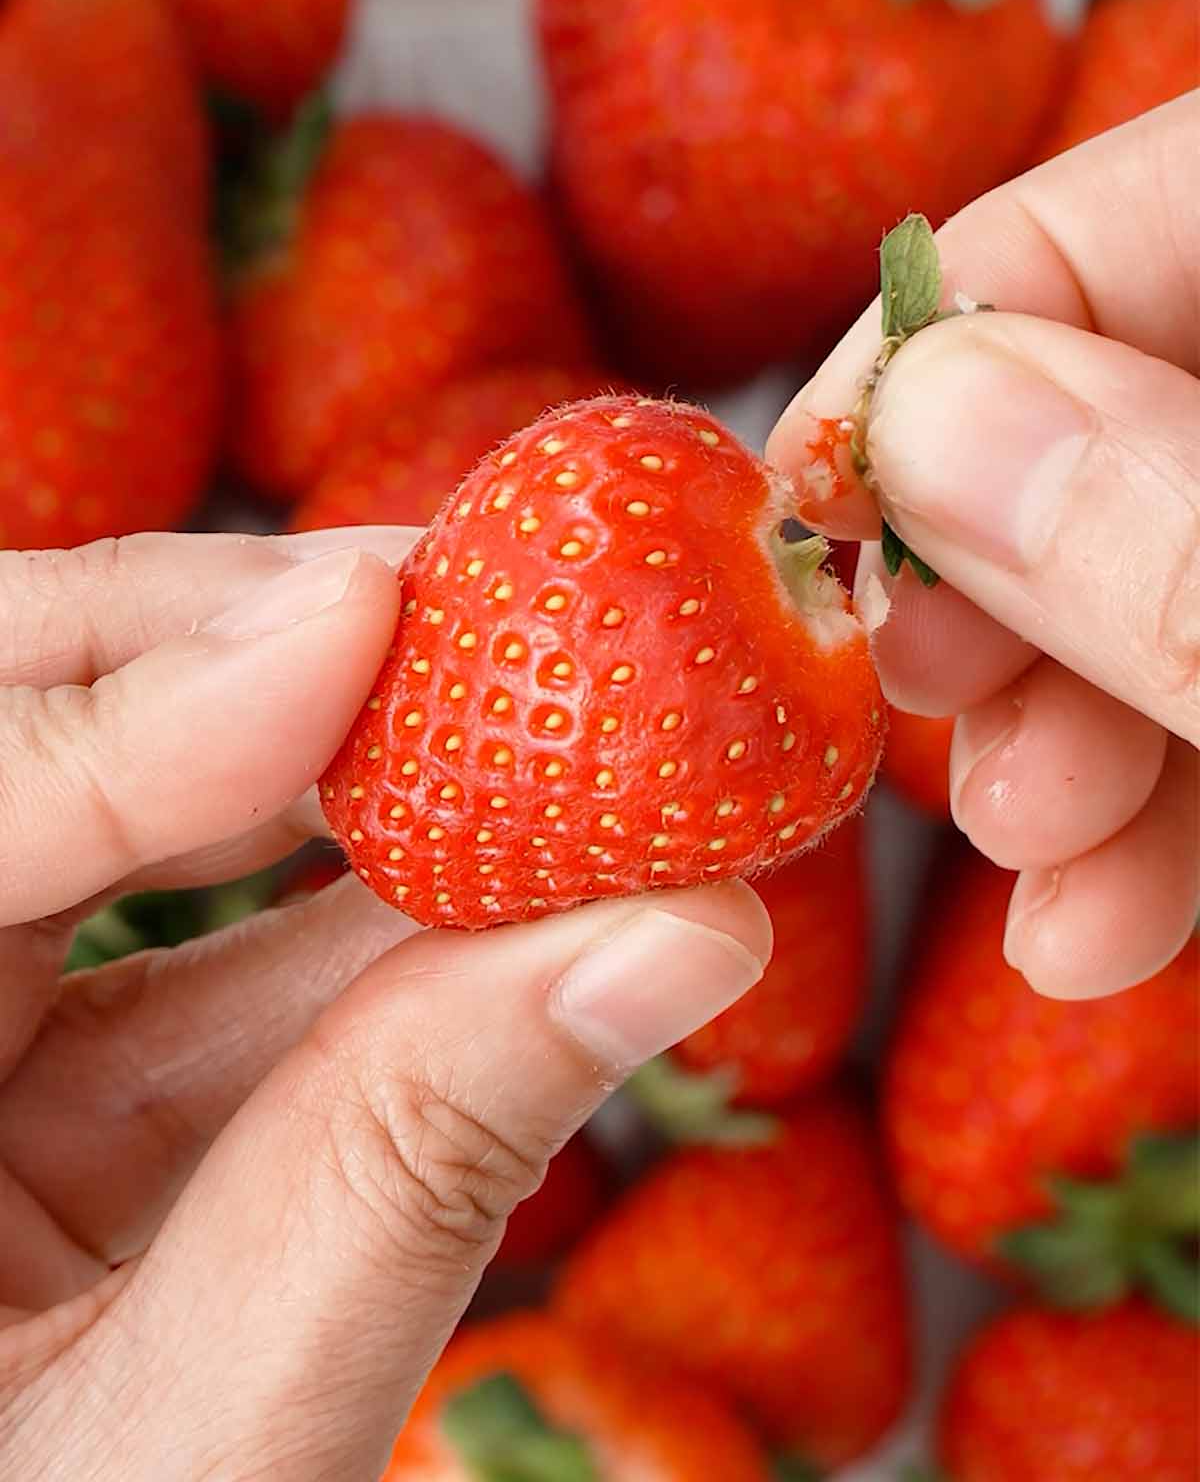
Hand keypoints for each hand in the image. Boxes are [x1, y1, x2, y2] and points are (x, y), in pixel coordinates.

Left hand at [0, 530, 767, 1478]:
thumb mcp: (193, 1464)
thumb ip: (407, 1181)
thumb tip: (663, 936)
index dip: (125, 709)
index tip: (361, 615)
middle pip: (4, 749)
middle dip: (219, 663)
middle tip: (440, 602)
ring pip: (115, 826)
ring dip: (333, 774)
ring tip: (521, 708)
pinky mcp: (41, 1086)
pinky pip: (196, 954)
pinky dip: (361, 912)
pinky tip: (510, 872)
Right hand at [769, 93, 1198, 1001]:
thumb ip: (1186, 545)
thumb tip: (930, 424)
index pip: (1120, 222)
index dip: (935, 350)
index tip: (803, 507)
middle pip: (1120, 415)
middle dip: (1001, 590)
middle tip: (913, 709)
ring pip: (1169, 583)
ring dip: (1068, 743)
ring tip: (1032, 867)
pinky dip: (1161, 821)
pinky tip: (1095, 935)